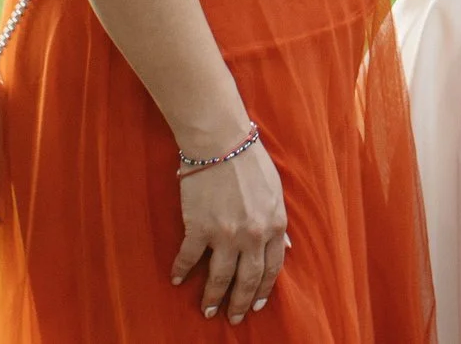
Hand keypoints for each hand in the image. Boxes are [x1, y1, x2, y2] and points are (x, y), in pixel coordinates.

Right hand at [172, 140, 289, 323]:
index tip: (256, 304)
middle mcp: (252, 235)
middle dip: (240, 302)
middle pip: (247, 279)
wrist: (221, 142)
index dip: (263, 290)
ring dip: (213, 298)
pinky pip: (190, 258)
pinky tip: (177, 280)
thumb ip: (277, 221)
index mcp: (274, 225)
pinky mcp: (199, 228)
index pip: (272, 268)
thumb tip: (284, 245)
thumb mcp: (275, 192)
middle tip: (233, 318)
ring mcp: (225, 234)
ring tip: (208, 311)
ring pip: (220, 277)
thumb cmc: (250, 161)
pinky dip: (182, 271)